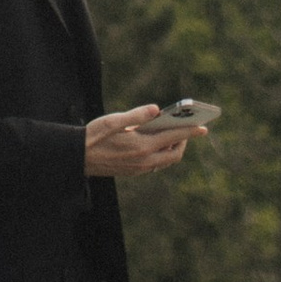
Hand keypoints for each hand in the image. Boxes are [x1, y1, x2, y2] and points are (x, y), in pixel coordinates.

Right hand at [85, 105, 199, 179]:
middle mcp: (143, 161)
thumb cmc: (93, 136)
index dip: (190, 131)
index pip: (173, 137)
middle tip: (186, 128)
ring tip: (173, 133)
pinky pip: (155, 165)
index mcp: (141, 146)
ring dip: (172, 148)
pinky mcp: (133, 172)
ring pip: (165, 161)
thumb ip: (136, 115)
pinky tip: (156, 142)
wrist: (77, 158)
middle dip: (183, 141)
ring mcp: (139, 169)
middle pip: (174, 154)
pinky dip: (161, 154)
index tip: (204, 127)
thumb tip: (156, 109)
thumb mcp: (113, 121)